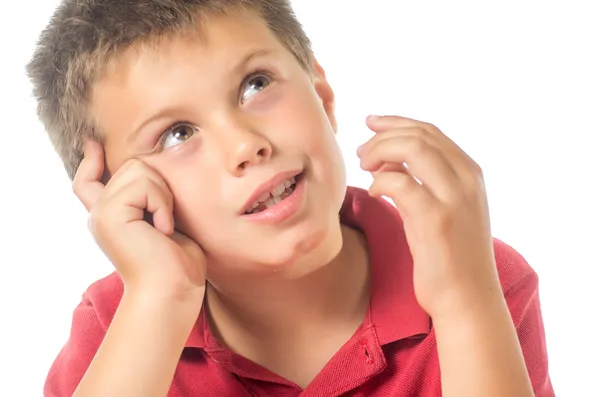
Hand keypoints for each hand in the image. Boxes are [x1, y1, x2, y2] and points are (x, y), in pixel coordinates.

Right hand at [73, 140, 206, 300]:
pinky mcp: (109, 214)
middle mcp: (100, 213)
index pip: (89, 181)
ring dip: (162, 195)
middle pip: (132, 165)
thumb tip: (152, 173)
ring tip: (164, 226)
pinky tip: (163, 230)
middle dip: (160, 185)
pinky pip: (144, 184)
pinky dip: (162, 204)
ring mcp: (101, 213)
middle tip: (166, 221)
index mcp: (111, 217)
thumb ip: (152, 200)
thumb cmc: (178, 264)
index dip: (91, 161)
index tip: (93, 144)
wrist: (172, 291)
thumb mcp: (166, 223)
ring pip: (138, 169)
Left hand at [357, 115, 499, 317]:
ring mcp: (453, 197)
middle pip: (419, 135)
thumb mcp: (440, 208)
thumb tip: (388, 159)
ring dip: (380, 151)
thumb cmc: (449, 255)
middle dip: (383, 136)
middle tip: (361, 152)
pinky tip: (374, 193)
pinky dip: (380, 182)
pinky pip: (399, 182)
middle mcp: (466, 179)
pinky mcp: (436, 219)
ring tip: (364, 166)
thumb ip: (420, 180)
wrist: (467, 297)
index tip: (372, 123)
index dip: (396, 122)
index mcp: (470, 173)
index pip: (430, 131)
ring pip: (412, 148)